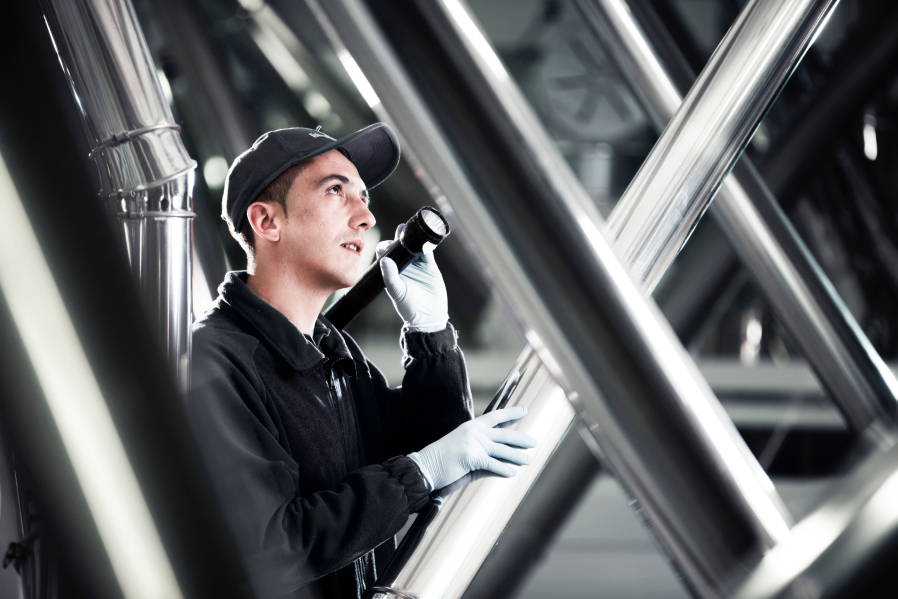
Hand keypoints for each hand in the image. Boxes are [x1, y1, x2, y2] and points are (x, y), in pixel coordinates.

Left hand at [378, 224, 447, 331]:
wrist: (429, 316)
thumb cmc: (409, 307)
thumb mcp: (397, 292)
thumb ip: (390, 277)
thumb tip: (384, 260)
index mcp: (391, 270)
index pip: (385, 252)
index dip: (386, 245)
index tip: (390, 245)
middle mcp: (402, 264)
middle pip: (399, 244)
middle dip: (400, 235)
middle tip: (402, 231)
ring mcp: (416, 264)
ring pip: (414, 244)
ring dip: (414, 236)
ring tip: (413, 230)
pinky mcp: (429, 265)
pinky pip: (428, 251)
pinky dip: (428, 244)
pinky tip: (427, 240)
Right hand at [407, 406, 537, 490]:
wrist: (425, 466)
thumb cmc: (443, 460)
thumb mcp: (464, 449)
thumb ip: (482, 450)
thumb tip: (501, 457)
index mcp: (471, 426)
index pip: (496, 416)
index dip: (512, 413)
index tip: (525, 410)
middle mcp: (474, 432)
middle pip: (504, 434)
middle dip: (521, 439)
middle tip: (535, 442)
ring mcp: (474, 443)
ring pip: (503, 450)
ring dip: (518, 457)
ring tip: (529, 460)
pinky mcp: (472, 458)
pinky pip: (494, 464)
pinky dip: (505, 470)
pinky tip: (513, 473)